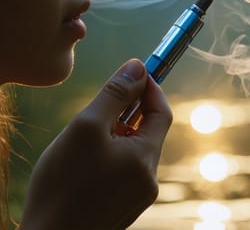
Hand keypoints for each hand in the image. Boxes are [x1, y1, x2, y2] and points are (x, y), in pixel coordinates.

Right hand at [19, 59, 172, 229]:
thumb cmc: (62, 186)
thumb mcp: (85, 128)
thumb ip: (114, 95)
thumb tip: (137, 66)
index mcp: (147, 158)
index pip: (162, 112)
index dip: (149, 89)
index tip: (133, 73)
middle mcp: (149, 179)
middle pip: (146, 133)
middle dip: (124, 116)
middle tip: (94, 112)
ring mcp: (137, 197)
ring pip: (131, 154)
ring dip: (113, 140)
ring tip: (79, 147)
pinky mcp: (121, 209)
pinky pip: (121, 174)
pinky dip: (106, 161)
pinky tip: (79, 170)